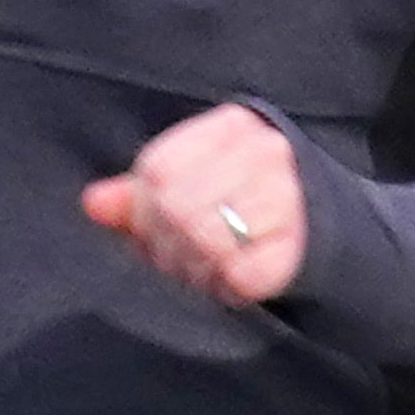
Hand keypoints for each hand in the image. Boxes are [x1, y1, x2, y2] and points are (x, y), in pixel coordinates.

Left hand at [84, 101, 307, 312]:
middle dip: (167, 246)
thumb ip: (138, 194)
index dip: (144, 212)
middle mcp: (264, 152)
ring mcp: (288, 196)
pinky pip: (239, 274)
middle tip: (179, 261)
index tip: (155, 232)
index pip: (158, 169)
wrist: (321, 230)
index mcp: (232, 127)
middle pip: (176, 206)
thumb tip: (93, 204)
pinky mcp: (298, 245)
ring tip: (203, 272)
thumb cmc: (242, 205)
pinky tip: (229, 282)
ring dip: (194, 270)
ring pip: (206, 240)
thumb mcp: (192, 184)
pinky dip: (226, 288)